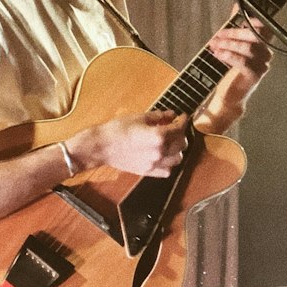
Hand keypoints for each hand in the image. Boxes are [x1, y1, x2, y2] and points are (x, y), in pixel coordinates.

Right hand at [69, 110, 189, 177]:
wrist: (102, 146)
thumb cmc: (117, 130)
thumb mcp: (139, 117)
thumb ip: (159, 117)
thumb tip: (171, 115)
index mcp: (159, 136)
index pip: (180, 128)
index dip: (184, 121)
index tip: (183, 117)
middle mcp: (160, 152)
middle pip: (181, 143)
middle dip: (181, 134)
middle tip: (175, 127)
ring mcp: (154, 164)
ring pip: (178, 158)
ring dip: (177, 149)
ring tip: (171, 142)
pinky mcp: (148, 171)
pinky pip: (167, 171)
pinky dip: (169, 163)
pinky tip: (163, 156)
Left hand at [208, 12, 272, 98]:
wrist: (229, 96)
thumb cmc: (232, 70)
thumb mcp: (233, 44)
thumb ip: (236, 25)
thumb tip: (237, 5)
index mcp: (263, 43)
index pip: (263, 26)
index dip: (251, 20)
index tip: (237, 17)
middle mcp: (266, 52)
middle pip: (254, 36)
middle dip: (233, 33)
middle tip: (217, 36)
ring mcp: (263, 64)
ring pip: (248, 48)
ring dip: (228, 44)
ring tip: (214, 46)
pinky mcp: (256, 75)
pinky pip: (244, 62)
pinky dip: (230, 56)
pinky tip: (219, 55)